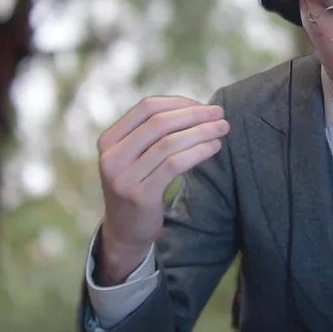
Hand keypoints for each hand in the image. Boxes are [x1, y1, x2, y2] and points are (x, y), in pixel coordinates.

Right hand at [95, 96, 229, 284]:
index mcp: (109, 140)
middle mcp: (111, 157)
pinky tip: (215, 146)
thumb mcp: (137, 155)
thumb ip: (155, 132)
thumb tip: (198, 107)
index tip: (203, 106)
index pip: (146, 107)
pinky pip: (175, 164)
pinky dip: (198, 151)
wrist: (126, 229)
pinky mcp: (140, 195)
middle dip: (194, 114)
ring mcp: (123, 177)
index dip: (179, 102)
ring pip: (169, 143)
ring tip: (223, 128)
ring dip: (202, 131)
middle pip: (159, 123)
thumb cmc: (140, 183)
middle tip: (220, 113)